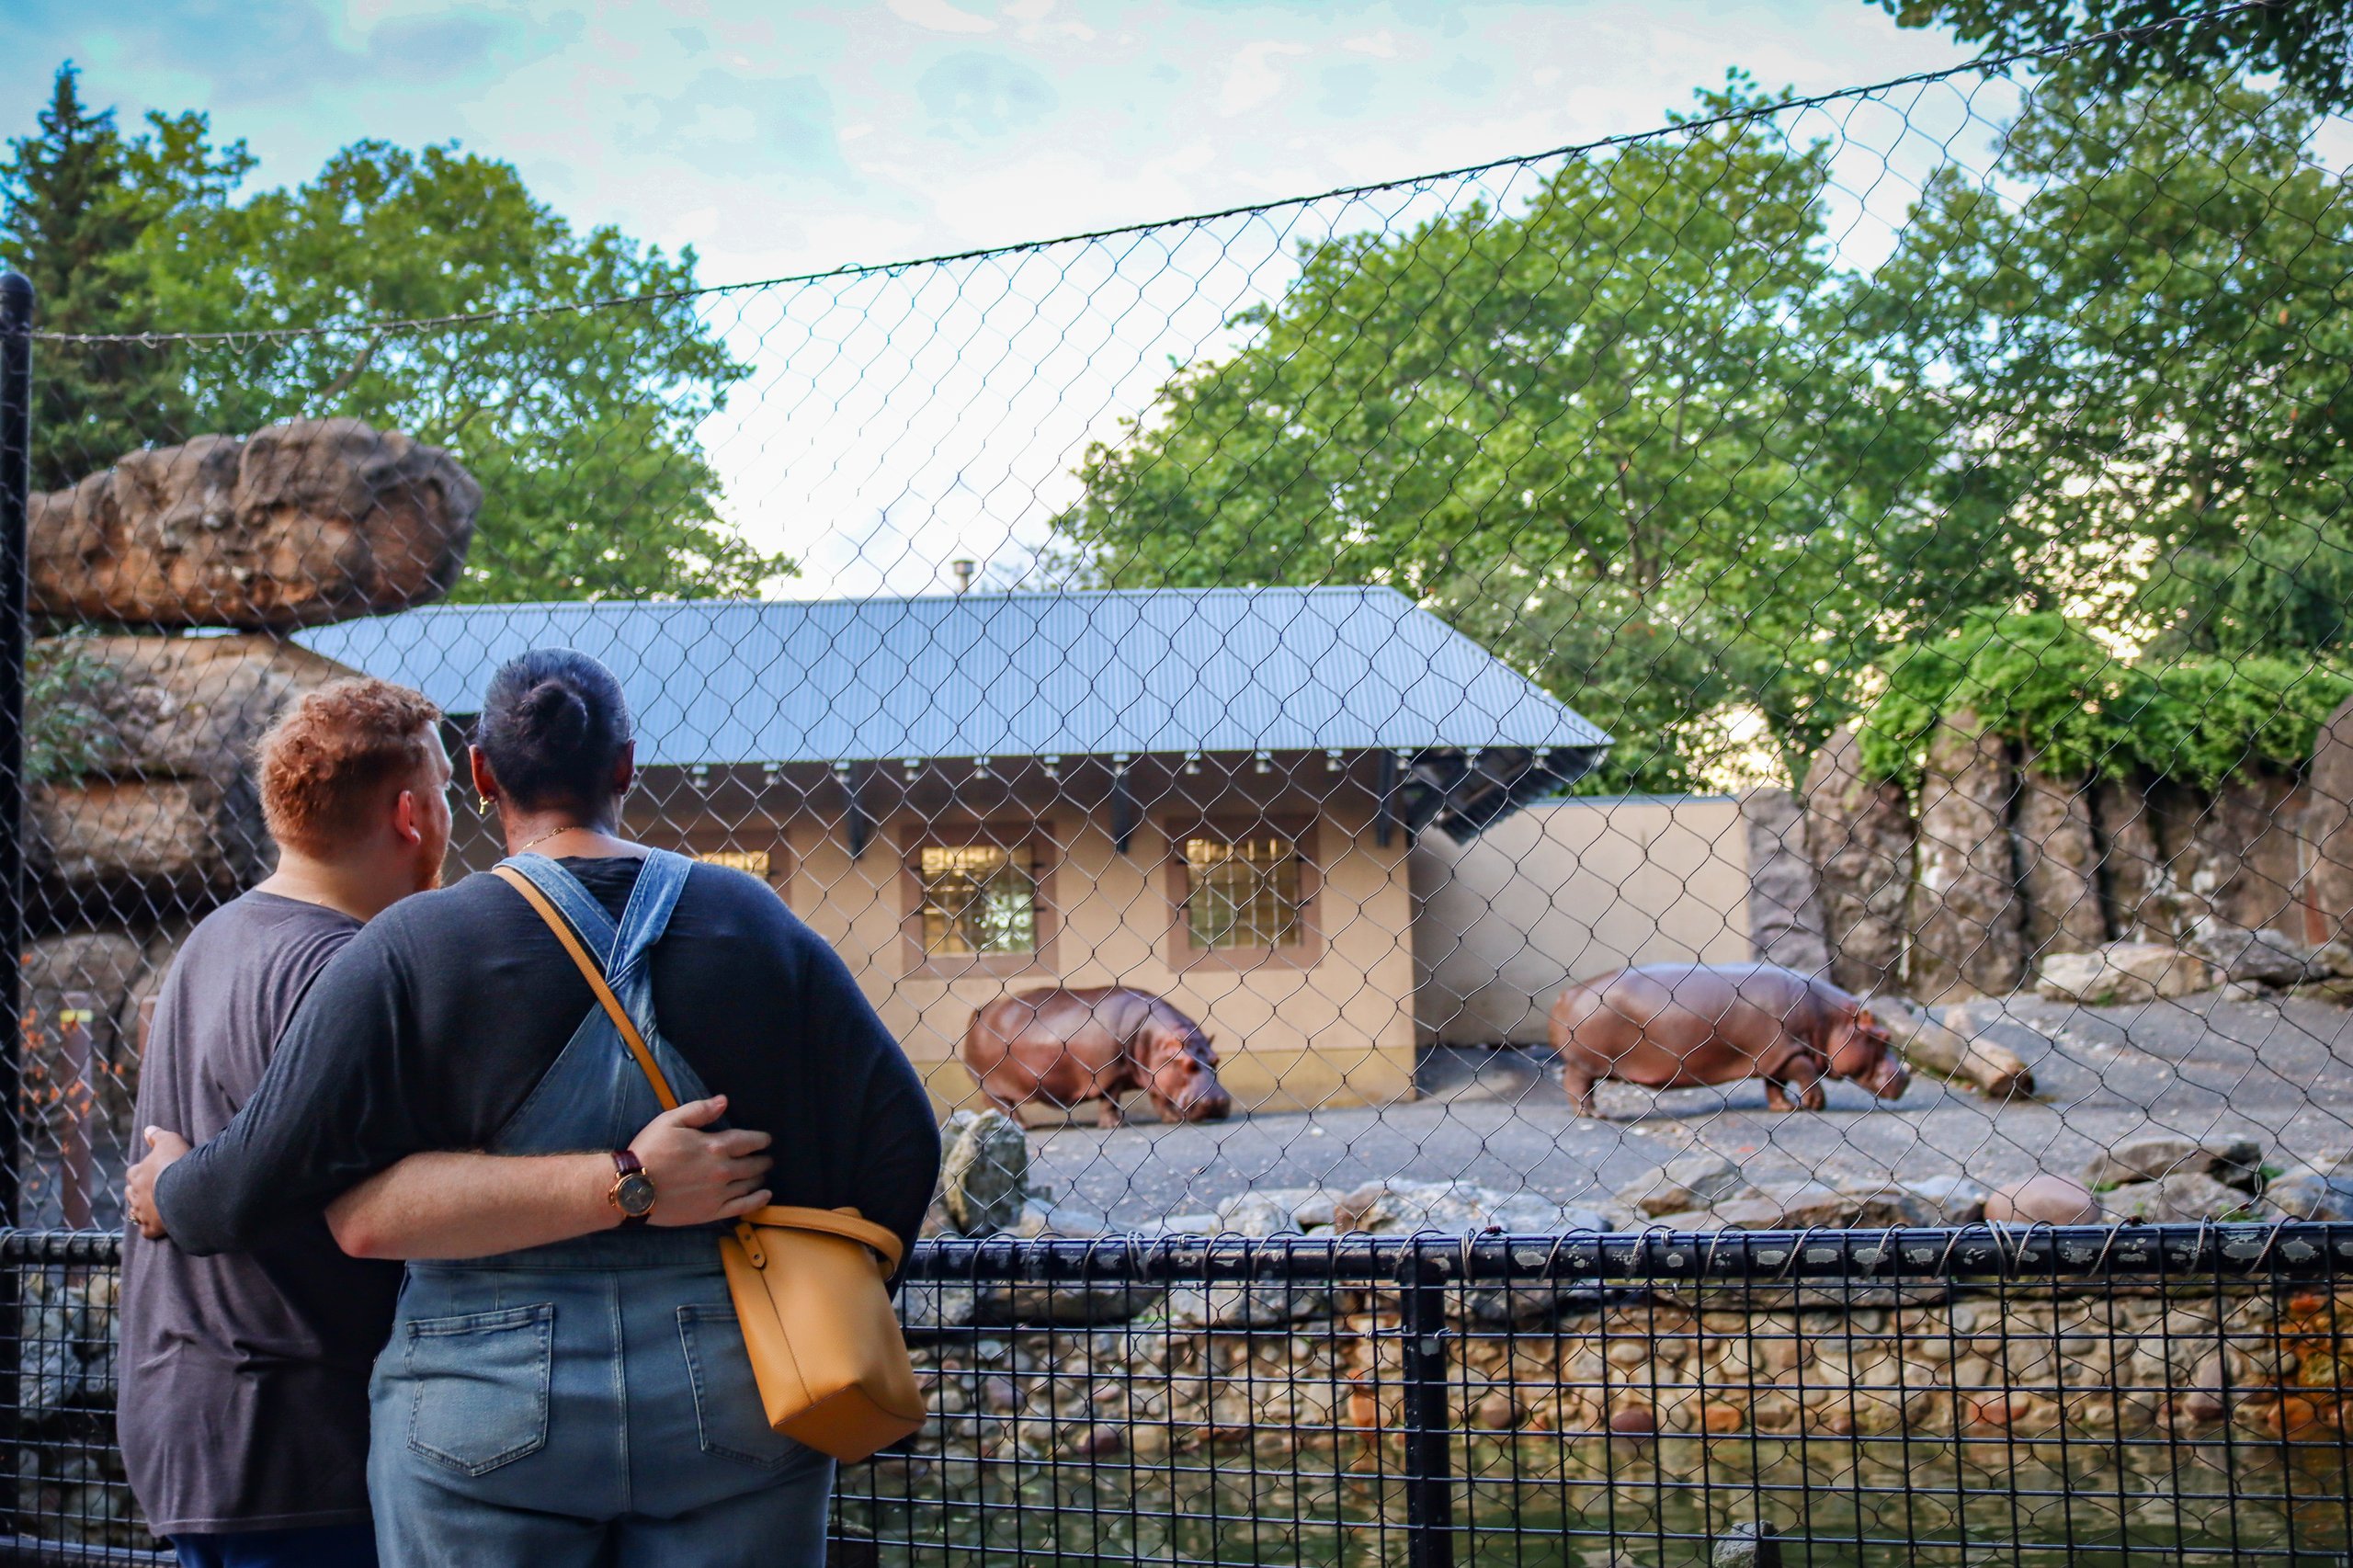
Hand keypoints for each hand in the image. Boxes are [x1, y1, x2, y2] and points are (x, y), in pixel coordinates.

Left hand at [126, 1127, 192, 1240]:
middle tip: (151, 1191)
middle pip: (131, 1194)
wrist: (184, 1190)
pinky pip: (147, 1231)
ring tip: (153, 1209)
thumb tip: (147, 1129)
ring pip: (135, 1213)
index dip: (140, 1173)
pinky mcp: (152, 1227)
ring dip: (142, 1211)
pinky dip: (151, 1229)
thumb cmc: (176, 1163)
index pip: (133, 1173)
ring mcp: (143, 1212)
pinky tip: (158, 1227)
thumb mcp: (169, 1141)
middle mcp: (136, 1194)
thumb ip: (157, 1136)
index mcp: (138, 1174)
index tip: (149, 1172)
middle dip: (138, 1193)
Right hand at [628, 1095, 771, 1227]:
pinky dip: (757, 1201)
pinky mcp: (711, 1212)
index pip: (748, 1142)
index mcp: (714, 1146)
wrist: (631, 1187)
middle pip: (753, 1164)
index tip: (766, 1140)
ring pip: (749, 1185)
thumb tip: (724, 1101)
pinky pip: (742, 1207)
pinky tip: (764, 1196)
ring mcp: (718, 1193)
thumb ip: (700, 1110)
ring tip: (762, 1175)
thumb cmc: (649, 1150)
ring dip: (759, 1178)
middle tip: (767, 1159)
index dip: (761, 1140)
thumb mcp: (670, 1121)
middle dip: (763, 1160)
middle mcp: (722, 1170)